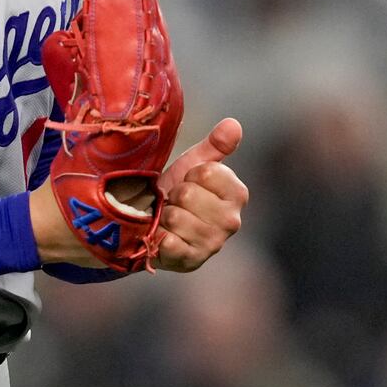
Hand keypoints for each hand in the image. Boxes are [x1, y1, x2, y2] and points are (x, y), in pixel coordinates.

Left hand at [153, 118, 247, 272]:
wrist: (150, 222)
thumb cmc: (174, 191)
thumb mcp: (192, 164)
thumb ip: (214, 145)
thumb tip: (234, 124)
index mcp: (237, 194)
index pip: (207, 172)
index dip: (189, 174)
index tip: (188, 181)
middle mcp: (232, 221)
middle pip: (189, 194)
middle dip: (175, 195)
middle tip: (175, 202)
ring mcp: (212, 244)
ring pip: (176, 217)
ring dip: (164, 216)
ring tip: (167, 219)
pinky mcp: (191, 262)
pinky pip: (169, 242)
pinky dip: (158, 237)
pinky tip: (162, 237)